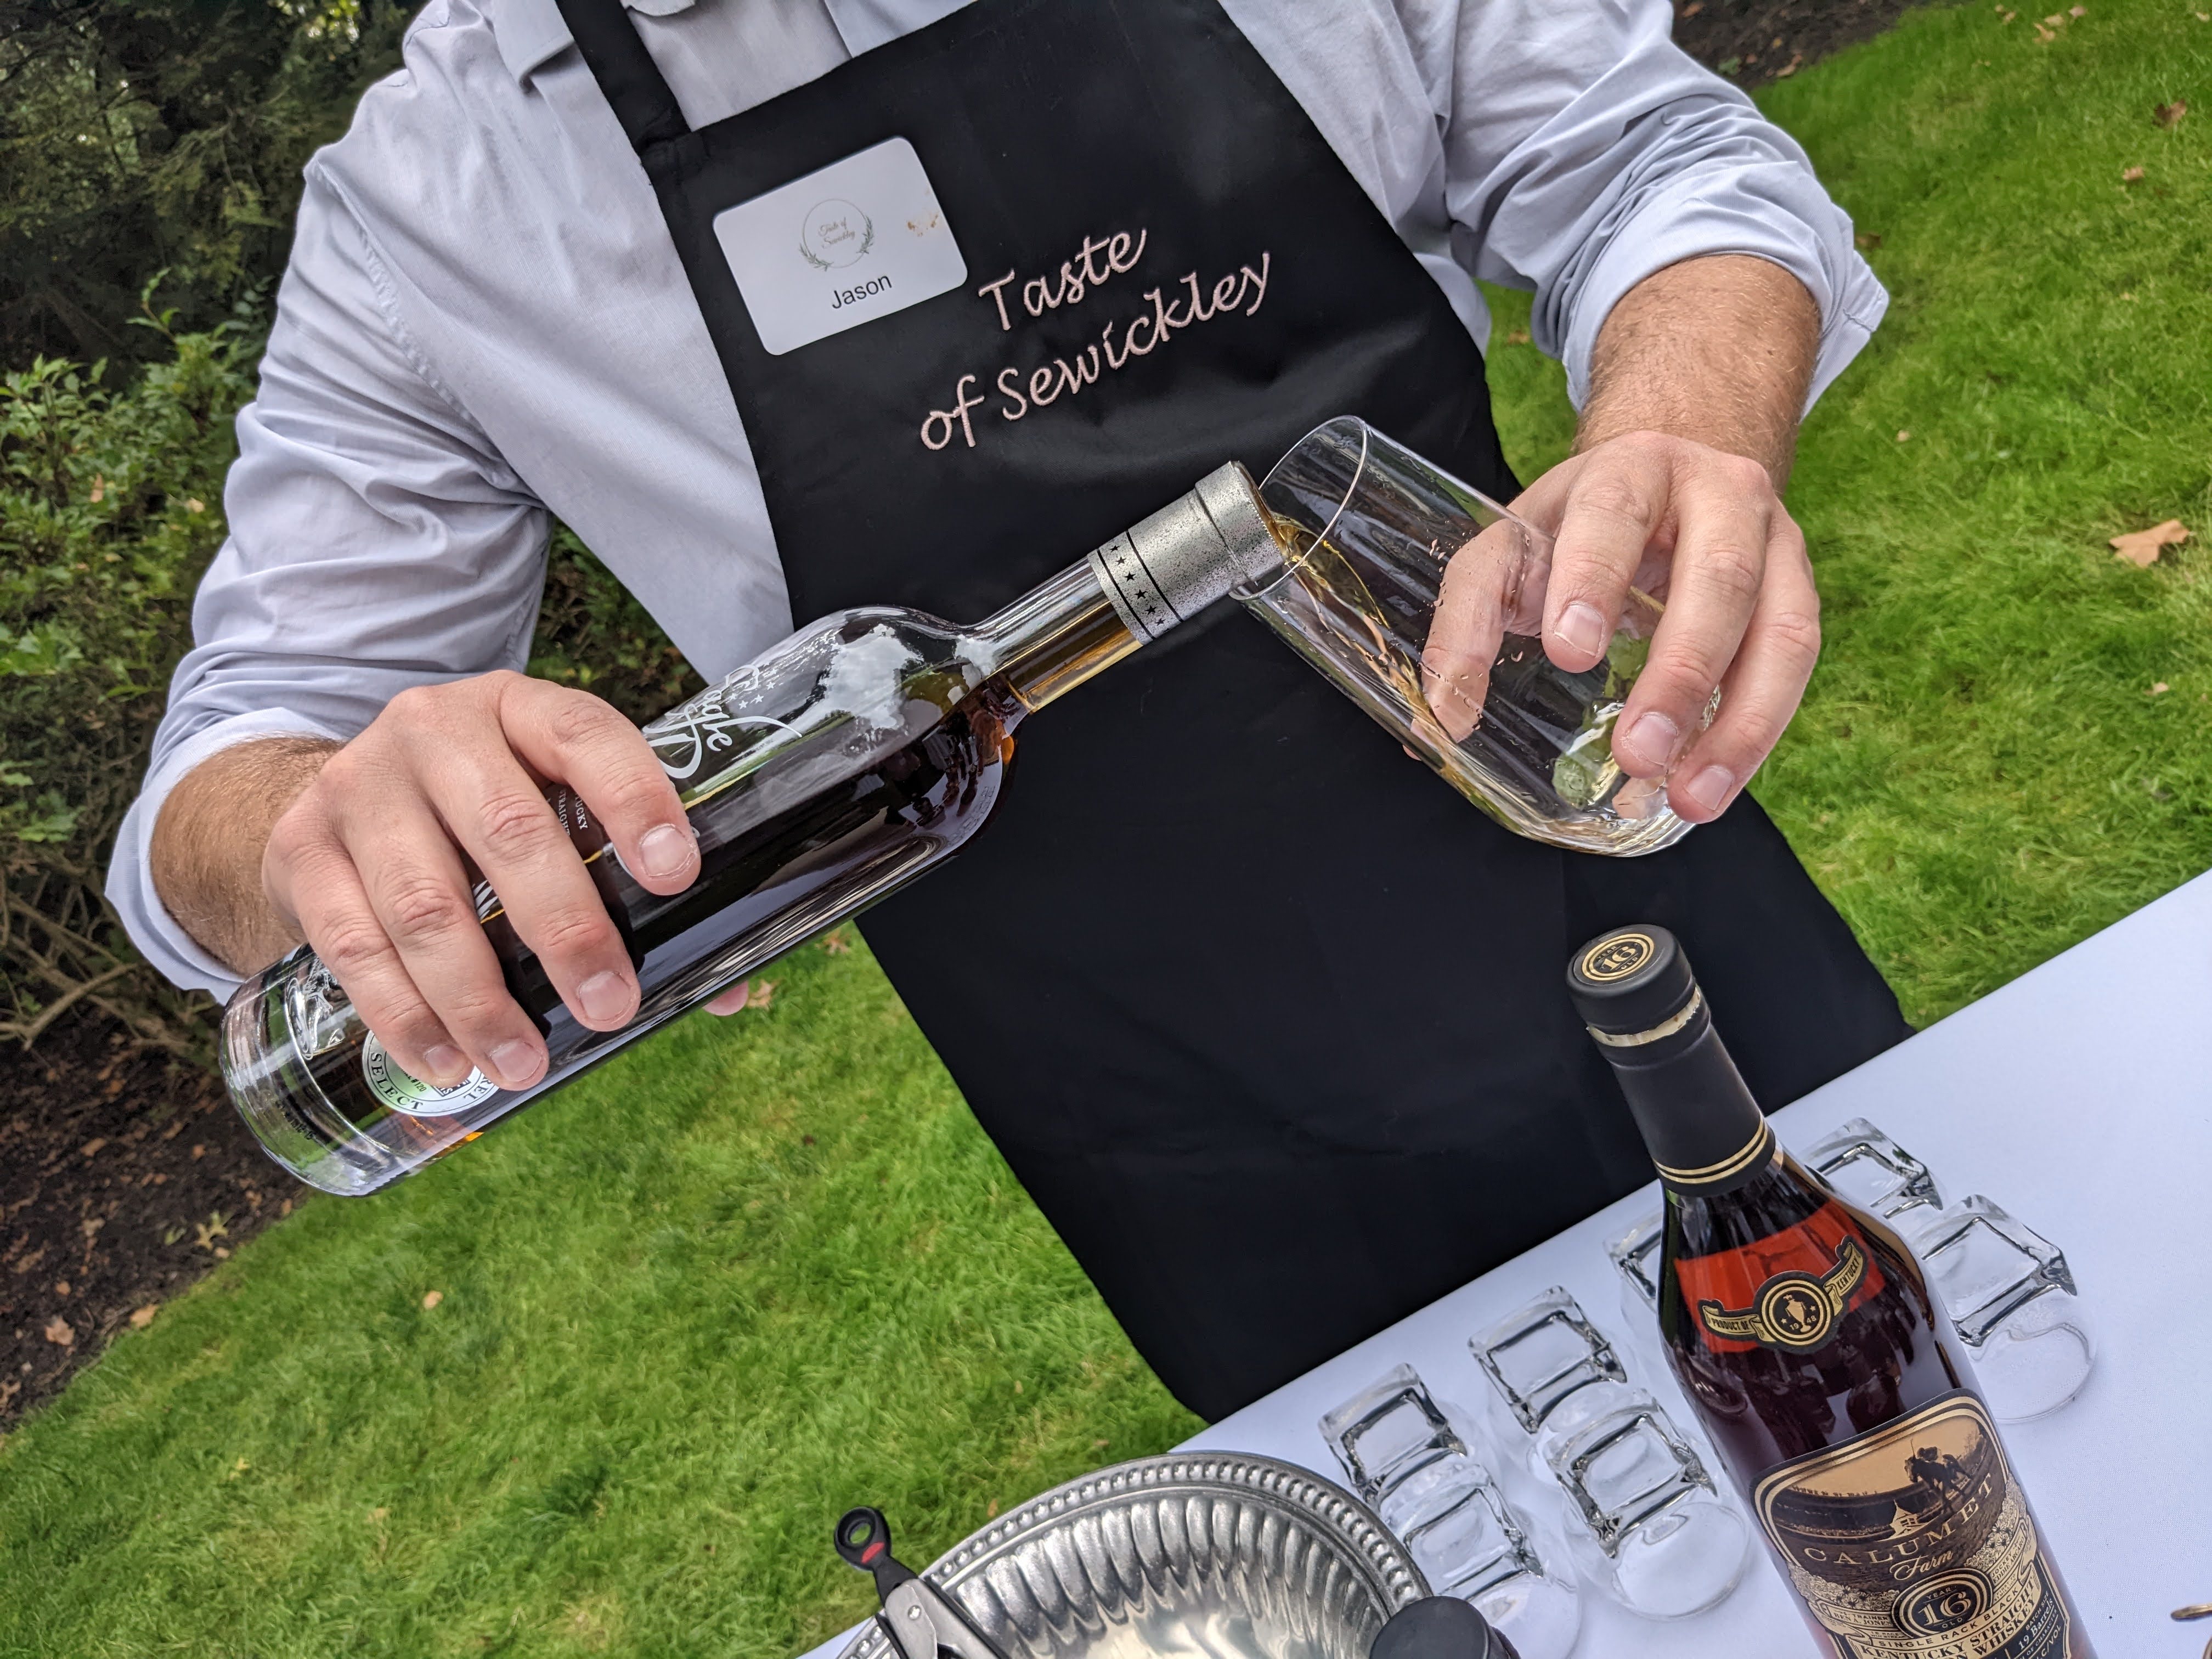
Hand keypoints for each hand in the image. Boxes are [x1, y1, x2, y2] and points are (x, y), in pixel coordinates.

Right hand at [259, 671, 700, 1089]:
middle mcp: (433, 731)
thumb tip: (726, 995)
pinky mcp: (301, 851)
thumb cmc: (478, 813)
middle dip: (565, 929)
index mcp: (517, 708)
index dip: (634, 799)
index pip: (585, 734)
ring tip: (525, 1063)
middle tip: (609, 1006)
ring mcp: (358, 787)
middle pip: (508, 829)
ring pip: (425, 903)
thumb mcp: (548, 807)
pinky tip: (449, 1062)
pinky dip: (405, 1015)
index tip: (677, 874)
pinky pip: (354, 945)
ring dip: (480, 998)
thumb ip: (628, 883)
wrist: (339, 798)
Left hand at [1425, 429, 1817, 823]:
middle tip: (1637, 751)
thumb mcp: (1514, 547)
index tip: (1570, 650)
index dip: (1594, 577)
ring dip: (1738, 723)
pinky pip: (1796, 667)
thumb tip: (1448, 712)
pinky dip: (1757, 733)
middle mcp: (1720, 493)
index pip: (1615, 511)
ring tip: (1688, 794)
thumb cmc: (1581, 527)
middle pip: (1718, 576)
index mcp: (1634, 467)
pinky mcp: (1801, 594)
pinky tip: (1713, 783)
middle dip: (1680, 671)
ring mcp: (1776, 543)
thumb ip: (1469, 616)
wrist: (1672, 484)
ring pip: (1781, 630)